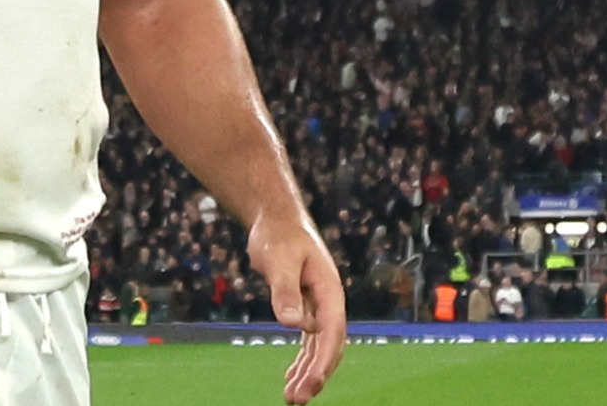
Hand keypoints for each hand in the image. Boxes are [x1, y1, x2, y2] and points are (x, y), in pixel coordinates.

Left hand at [247, 213, 347, 404]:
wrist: (275, 219)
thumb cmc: (278, 235)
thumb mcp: (279, 260)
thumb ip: (285, 291)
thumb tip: (294, 325)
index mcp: (330, 290)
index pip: (331, 332)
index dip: (323, 360)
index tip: (311, 383)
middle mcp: (328, 301)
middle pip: (327, 345)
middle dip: (315, 375)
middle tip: (296, 399)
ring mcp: (318, 305)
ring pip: (317, 347)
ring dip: (307, 372)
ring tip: (292, 398)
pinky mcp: (304, 306)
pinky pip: (307, 340)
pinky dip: (301, 359)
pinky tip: (292, 376)